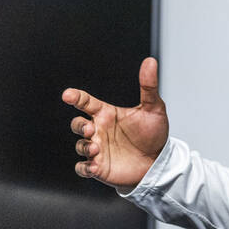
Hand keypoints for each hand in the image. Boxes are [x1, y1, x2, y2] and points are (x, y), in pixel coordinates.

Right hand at [62, 57, 169, 192]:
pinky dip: (85, 167)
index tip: (68, 95)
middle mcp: (98, 130)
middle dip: (78, 125)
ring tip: (96, 148)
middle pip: (77, 124)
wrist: (159, 161)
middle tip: (89, 128)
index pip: (85, 102)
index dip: (75, 97)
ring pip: (80, 146)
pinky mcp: (99, 167)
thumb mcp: (154, 109)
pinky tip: (94, 166)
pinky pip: (83, 168)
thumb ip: (149, 86)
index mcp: (106, 114)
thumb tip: (151, 61)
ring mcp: (97, 149)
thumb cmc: (153, 133)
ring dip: (84, 147)